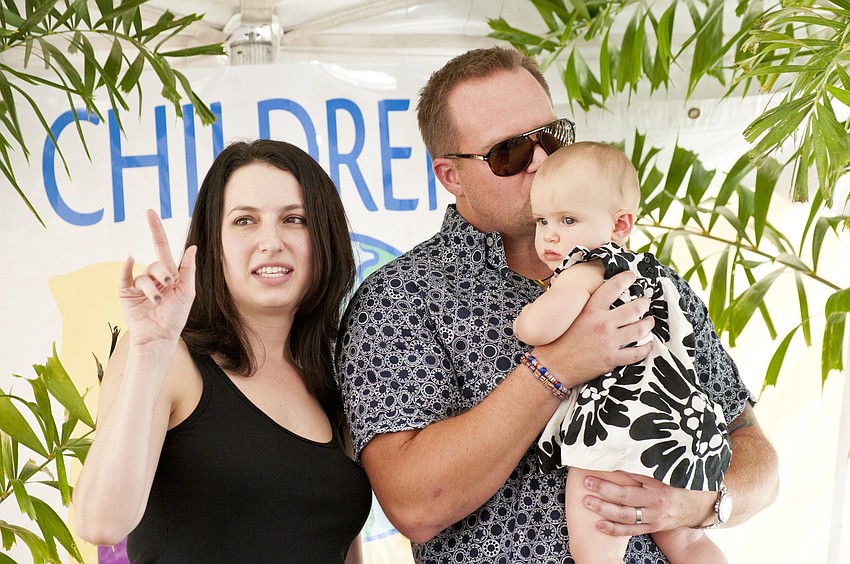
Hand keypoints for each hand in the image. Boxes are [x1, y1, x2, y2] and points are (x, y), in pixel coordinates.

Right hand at [119, 209, 196, 346]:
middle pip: (156, 262)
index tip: (149, 212)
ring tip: (156, 302)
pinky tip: (130, 260)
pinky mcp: (125, 292)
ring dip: (152, 288)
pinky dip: (127, 268)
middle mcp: (152, 277)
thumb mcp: (187, 292)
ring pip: (144, 275)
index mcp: (168, 275)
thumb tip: (192, 247)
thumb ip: (188, 269)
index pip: (161, 247)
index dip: (156, 229)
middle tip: (169, 284)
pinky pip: (125, 276)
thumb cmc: (175, 317)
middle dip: (163, 272)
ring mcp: (138, 284)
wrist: (159, 337)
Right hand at [533, 270, 654, 386]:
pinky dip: (646, 347)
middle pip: (634, 309)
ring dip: (648, 324)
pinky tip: (648, 344)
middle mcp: (603, 324)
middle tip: (646, 301)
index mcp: (590, 310)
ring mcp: (609, 342)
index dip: (626, 279)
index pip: (614, 287)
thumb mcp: (565, 316)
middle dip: (643, 303)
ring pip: (640, 329)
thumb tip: (585, 292)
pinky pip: (637, 353)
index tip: (632, 277)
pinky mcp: (612, 359)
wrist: (551, 367)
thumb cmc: (554, 341)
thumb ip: (578, 304)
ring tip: (650, 320)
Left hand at [582, 472, 714, 535]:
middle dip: (603, 488)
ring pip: (625, 515)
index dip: (613, 470)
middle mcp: (657, 500)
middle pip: (625, 495)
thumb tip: (624, 449)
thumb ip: (649, 462)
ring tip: (587, 501)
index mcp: (660, 482)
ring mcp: (655, 516)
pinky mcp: (654, 527)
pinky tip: (600, 524)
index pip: (632, 474)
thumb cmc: (682, 483)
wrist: (703, 505)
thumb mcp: (668, 469)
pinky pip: (631, 530)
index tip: (597, 463)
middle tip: (587, 482)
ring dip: (604, 509)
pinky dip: (614, 529)